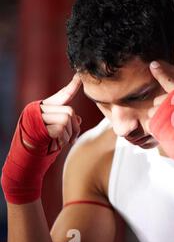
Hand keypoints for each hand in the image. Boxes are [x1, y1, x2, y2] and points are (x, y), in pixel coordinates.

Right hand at [1, 74, 82, 203]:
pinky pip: (61, 128)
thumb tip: (78, 118)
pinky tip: (56, 145)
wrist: (24, 163)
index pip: (61, 96)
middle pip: (69, 110)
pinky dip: (63, 139)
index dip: (72, 86)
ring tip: (61, 143)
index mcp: (43, 109)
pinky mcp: (38, 126)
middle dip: (75, 127)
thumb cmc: (40, 149)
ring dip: (69, 134)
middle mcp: (38, 109)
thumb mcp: (56, 134)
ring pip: (67, 118)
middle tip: (71, 140)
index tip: (80, 77)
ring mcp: (36, 117)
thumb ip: (65, 124)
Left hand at [147, 61, 173, 196]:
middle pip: (159, 100)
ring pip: (153, 112)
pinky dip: (155, 129)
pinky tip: (167, 134)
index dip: (160, 72)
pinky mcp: (157, 124)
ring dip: (159, 120)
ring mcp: (164, 111)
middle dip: (163, 110)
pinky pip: (150, 123)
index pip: (170, 80)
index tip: (153, 65)